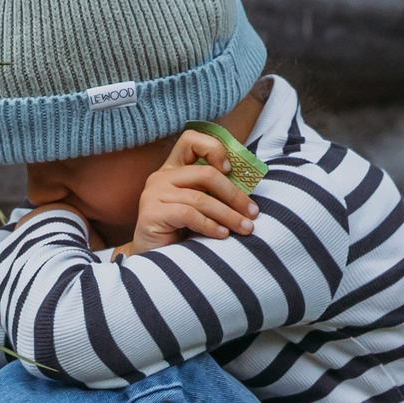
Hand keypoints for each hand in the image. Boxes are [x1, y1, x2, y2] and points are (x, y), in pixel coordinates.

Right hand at [117, 130, 256, 255]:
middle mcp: (161, 177)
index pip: (191, 140)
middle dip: (234, 194)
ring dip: (228, 215)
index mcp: (173, 169)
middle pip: (205, 173)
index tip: (230, 170)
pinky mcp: (150, 213)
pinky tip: (222, 235)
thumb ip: (213, 192)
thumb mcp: (199, 206)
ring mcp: (153, 194)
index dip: (213, 148)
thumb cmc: (180, 234)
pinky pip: (189, 214)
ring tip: (245, 228)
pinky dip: (210, 225)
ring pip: (201, 198)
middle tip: (252, 213)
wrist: (153, 262)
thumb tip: (247, 188)